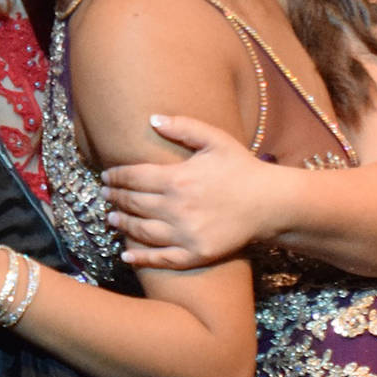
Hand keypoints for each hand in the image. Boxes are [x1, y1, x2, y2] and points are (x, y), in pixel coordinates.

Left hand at [101, 114, 277, 268]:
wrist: (272, 203)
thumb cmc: (243, 167)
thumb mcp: (216, 139)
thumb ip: (183, 127)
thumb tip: (152, 118)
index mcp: (177, 178)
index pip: (133, 178)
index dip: (115, 177)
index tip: (106, 177)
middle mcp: (176, 207)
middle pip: (133, 203)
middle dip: (114, 198)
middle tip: (104, 195)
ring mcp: (185, 233)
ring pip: (141, 230)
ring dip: (122, 224)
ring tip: (111, 218)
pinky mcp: (196, 253)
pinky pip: (162, 258)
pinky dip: (141, 258)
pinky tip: (127, 256)